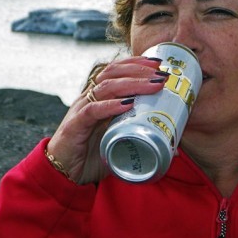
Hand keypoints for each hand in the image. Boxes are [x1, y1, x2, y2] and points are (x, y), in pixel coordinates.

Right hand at [47, 56, 166, 183]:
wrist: (64, 174)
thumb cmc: (93, 156)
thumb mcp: (122, 142)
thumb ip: (143, 139)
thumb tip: (173, 144)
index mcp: (99, 97)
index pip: (116, 70)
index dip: (136, 63)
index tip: (158, 63)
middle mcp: (89, 98)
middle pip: (113, 72)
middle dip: (139, 70)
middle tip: (161, 73)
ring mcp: (81, 110)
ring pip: (106, 87)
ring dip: (132, 84)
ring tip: (153, 85)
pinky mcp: (75, 125)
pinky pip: (93, 110)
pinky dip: (111, 106)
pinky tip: (127, 104)